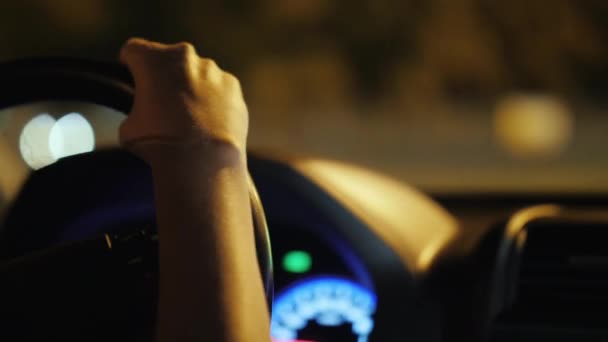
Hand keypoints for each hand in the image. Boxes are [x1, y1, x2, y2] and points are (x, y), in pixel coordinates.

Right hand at [118, 38, 248, 164]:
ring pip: (198, 74)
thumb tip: (144, 115)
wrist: (202, 161)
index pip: (134, 50)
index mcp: (153, 59)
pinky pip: (219, 89)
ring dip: (192, 87)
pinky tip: (210, 123)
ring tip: (190, 118)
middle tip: (163, 103)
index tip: (132, 78)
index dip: (130, 65)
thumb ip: (136, 109)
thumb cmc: (159, 144)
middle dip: (165, 76)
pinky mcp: (234, 88)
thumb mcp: (128, 128)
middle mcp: (185, 57)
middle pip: (169, 60)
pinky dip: (215, 101)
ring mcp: (214, 71)